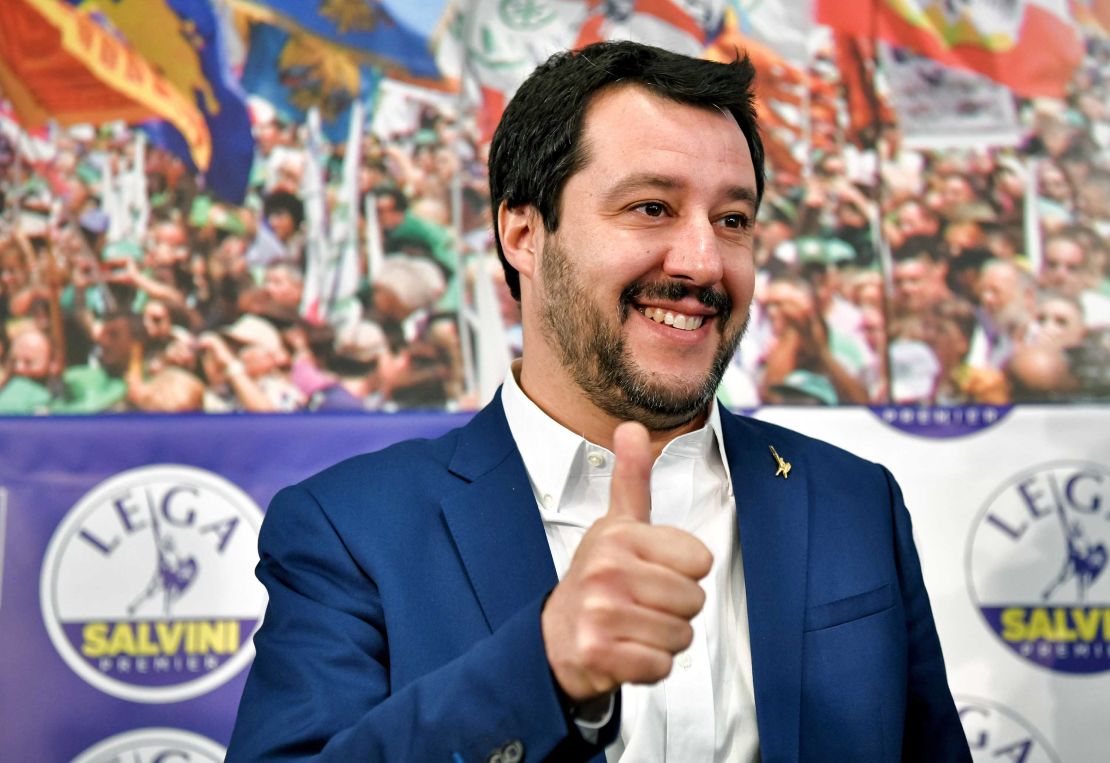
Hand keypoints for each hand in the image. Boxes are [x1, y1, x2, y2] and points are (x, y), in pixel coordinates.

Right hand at [541, 422, 712, 701]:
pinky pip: (661, 666)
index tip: (650, 571)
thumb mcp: (614, 525)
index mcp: (618, 536)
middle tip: (639, 604)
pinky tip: (625, 651)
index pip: (700, 560)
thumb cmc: (598, 578)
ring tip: (632, 627)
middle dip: (674, 609)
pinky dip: (650, 666)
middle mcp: (606, 570)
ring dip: (663, 639)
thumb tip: (632, 426)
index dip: (683, 571)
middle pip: (694, 600)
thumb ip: (631, 479)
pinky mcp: (599, 654)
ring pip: (681, 636)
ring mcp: (600, 613)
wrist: (555, 637)